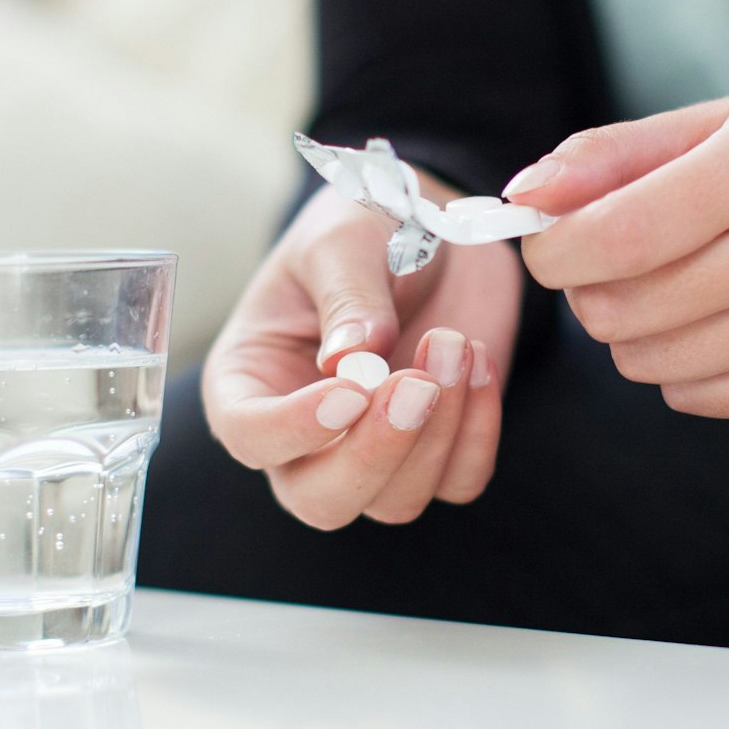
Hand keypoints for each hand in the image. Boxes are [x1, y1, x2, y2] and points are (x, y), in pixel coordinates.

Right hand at [203, 172, 521, 528]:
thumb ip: (345, 298)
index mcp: (251, 382)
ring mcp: (372, 450)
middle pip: (321, 500)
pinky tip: (477, 361)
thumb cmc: (365, 230)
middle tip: (417, 384)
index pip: (250, 437)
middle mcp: (305, 435)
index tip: (349, 390)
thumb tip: (352, 357)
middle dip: (374, 456)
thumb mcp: (342, 243)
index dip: (294, 429)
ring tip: (454, 342)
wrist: (437, 227)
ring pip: (396, 501)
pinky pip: (459, 480)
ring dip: (437, 434)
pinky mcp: (439, 449)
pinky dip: (478, 433)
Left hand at [509, 95, 728, 417]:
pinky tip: (714, 315)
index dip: (554, 249)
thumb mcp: (707, 125)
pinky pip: (688, 396)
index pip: (617, 236)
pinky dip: (676, 362)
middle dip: (587, 286)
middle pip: (619, 308)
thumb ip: (607, 156)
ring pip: (643, 361)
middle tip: (611, 257)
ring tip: (671, 281)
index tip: (546, 239)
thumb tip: (522, 197)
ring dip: (629, 327)